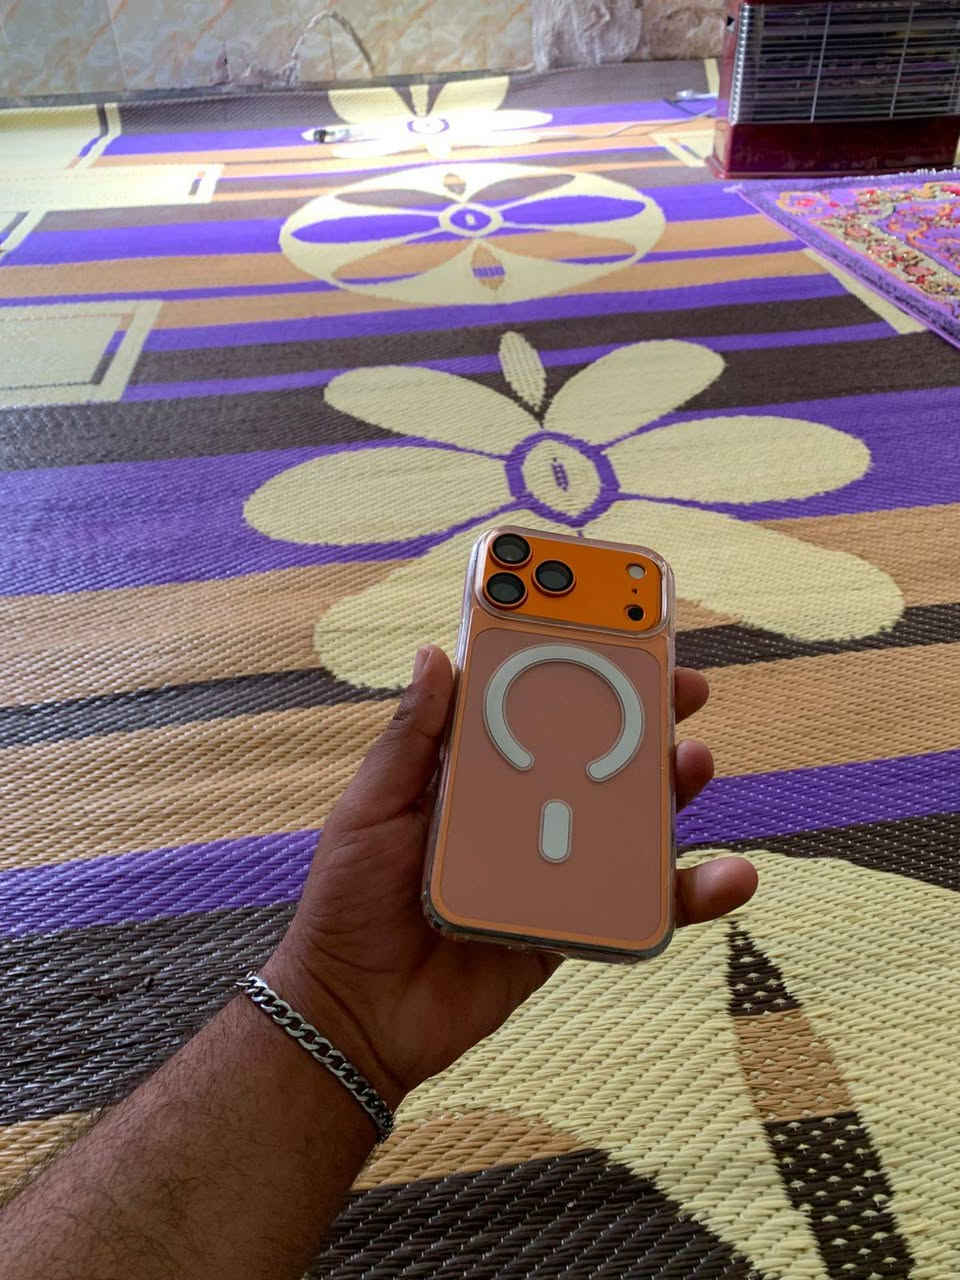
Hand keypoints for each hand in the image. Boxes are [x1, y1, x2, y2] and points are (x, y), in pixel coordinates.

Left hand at [268, 646, 756, 1108]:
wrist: (357, 1014)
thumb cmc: (349, 901)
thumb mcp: (372, 808)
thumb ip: (410, 739)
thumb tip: (434, 653)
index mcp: (474, 776)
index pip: (532, 709)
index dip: (574, 669)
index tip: (616, 631)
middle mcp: (520, 812)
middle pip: (595, 755)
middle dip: (643, 717)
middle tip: (682, 688)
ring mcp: (551, 867)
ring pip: (628, 820)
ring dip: (672, 790)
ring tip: (696, 764)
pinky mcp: (572, 923)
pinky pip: (638, 901)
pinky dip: (690, 891)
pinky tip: (729, 875)